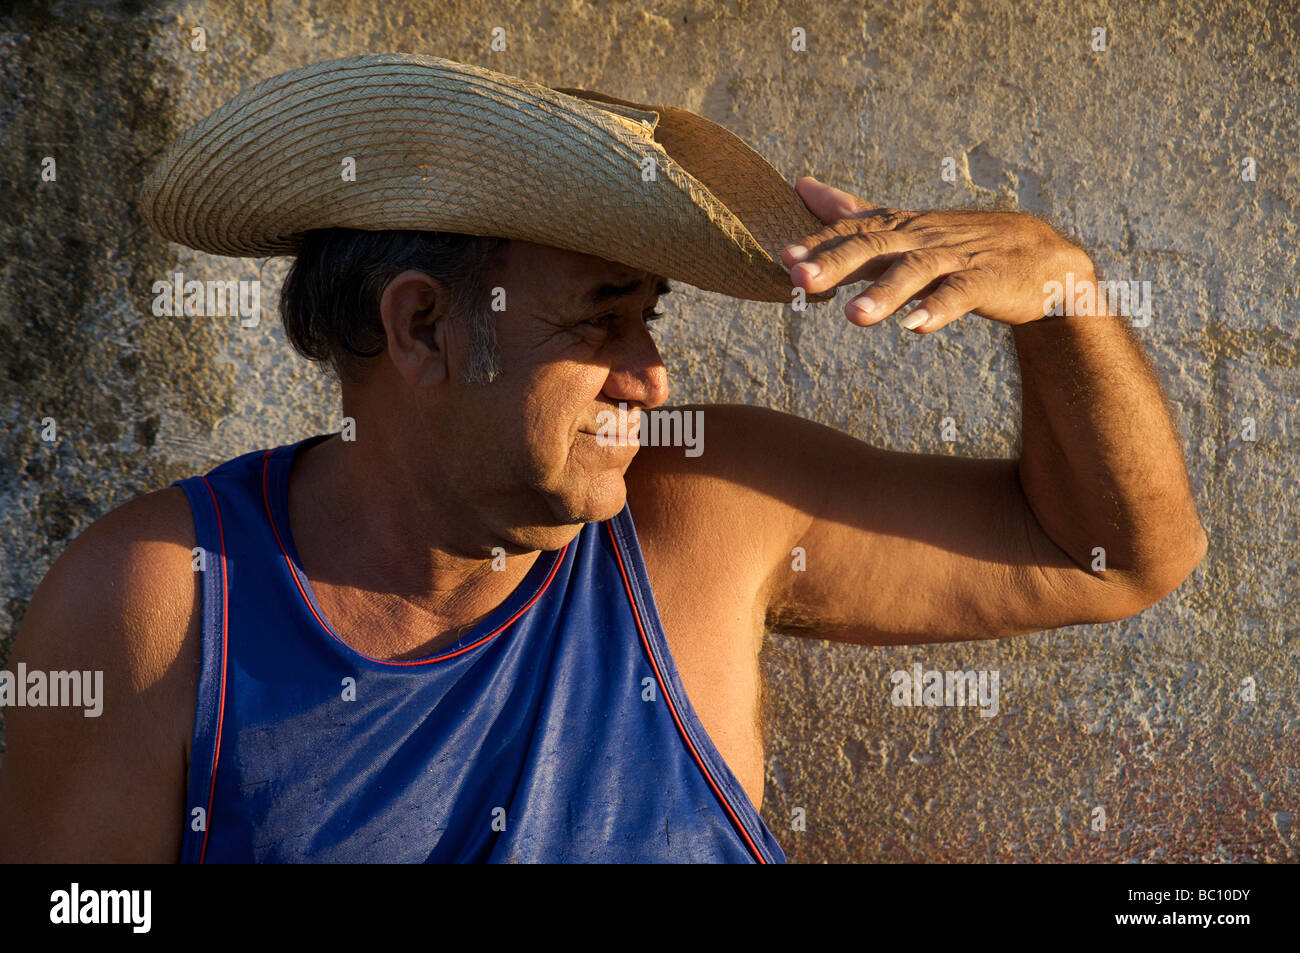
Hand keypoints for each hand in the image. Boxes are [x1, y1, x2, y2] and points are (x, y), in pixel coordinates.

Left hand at [782, 177, 1092, 332]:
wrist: (1043, 259)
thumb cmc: (962, 246)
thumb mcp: (905, 226)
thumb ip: (853, 213)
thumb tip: (802, 187)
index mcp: (900, 229)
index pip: (853, 231)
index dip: (817, 243)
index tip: (780, 255)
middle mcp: (922, 239)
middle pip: (875, 247)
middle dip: (836, 262)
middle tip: (800, 278)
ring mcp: (955, 259)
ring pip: (915, 271)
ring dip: (884, 293)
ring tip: (854, 317)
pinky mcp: (986, 282)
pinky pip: (960, 296)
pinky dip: (938, 310)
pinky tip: (915, 329)